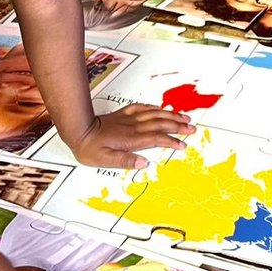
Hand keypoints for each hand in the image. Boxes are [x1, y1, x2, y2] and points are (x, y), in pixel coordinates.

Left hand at [70, 104, 194, 168]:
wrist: (79, 130)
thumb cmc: (90, 147)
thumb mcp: (106, 160)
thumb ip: (126, 161)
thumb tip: (144, 163)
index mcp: (132, 139)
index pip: (157, 139)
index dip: (172, 141)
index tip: (183, 145)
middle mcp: (134, 126)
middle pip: (161, 124)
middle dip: (178, 126)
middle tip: (192, 128)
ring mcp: (130, 118)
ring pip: (155, 114)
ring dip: (171, 115)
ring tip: (183, 117)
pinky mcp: (124, 114)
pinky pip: (143, 108)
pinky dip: (155, 108)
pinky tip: (160, 108)